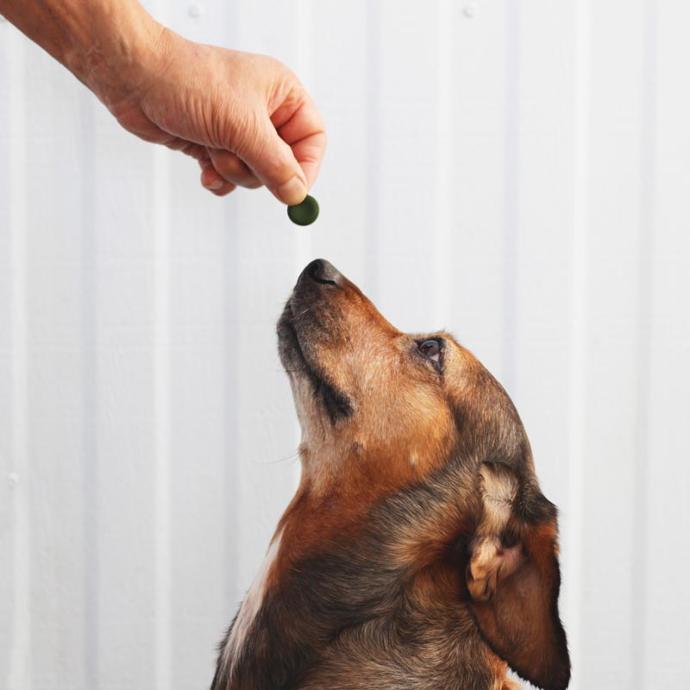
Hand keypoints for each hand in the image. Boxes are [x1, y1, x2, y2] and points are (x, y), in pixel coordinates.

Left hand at [103, 29, 325, 202]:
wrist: (134, 78)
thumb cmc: (187, 81)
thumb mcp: (242, 126)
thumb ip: (275, 165)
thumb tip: (297, 193)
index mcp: (282, 94)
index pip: (313, 139)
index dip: (306, 167)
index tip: (292, 189)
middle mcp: (263, 112)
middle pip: (283, 163)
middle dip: (256, 167)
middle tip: (236, 153)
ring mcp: (237, 130)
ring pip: (254, 174)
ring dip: (231, 170)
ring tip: (212, 147)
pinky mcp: (214, 144)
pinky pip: (229, 177)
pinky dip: (217, 178)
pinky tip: (203, 166)